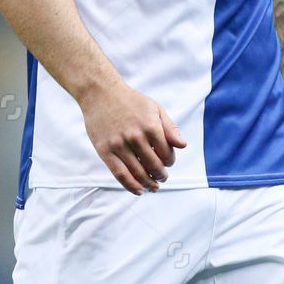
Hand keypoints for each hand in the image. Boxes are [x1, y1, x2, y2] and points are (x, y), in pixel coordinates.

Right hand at [78, 79, 186, 194]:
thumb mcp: (155, 109)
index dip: (170, 161)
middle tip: (162, 178)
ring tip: (153, 187)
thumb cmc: (131, 101)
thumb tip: (182, 146)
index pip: (166, 154)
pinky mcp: (105, 151)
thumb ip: (170, 128)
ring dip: (148, 184)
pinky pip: (120, 174)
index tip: (168, 163)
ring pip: (137, 173)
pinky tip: (138, 190)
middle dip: (161, 175)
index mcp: (150, 126)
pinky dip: (131, 186)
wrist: (101, 93)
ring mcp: (119, 145)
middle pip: (153, 166)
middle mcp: (135, 137)